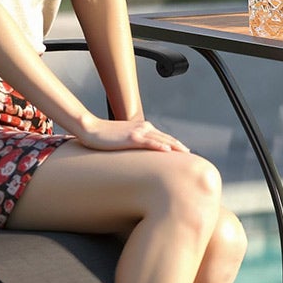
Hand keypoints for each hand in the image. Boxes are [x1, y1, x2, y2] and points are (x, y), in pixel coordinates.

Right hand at [72, 114, 188, 153]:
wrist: (91, 130)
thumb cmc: (105, 137)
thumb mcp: (124, 140)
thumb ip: (134, 143)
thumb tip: (140, 154)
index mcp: (143, 128)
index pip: (163, 136)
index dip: (175, 144)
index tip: (183, 152)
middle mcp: (144, 127)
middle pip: (166, 137)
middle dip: (179, 146)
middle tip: (190, 155)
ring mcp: (138, 132)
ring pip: (161, 139)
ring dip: (175, 146)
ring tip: (185, 153)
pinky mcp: (131, 138)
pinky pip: (149, 142)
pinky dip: (159, 145)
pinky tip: (167, 151)